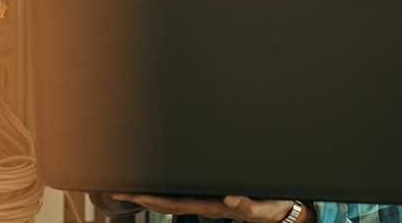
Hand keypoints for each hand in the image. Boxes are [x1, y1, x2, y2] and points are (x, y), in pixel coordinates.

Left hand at [110, 193, 299, 222]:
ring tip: (130, 189)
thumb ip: (249, 207)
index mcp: (214, 205)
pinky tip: (158, 188)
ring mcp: (209, 201)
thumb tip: (233, 201)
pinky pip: (186, 193)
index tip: (135, 194)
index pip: (177, 203)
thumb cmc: (272, 208)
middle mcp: (207, 203)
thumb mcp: (264, 208)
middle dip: (143, 197)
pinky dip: (168, 191)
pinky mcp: (215, 195)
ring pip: (174, 199)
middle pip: (168, 202)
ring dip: (151, 195)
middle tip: (119, 190)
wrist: (282, 212)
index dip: (154, 199)